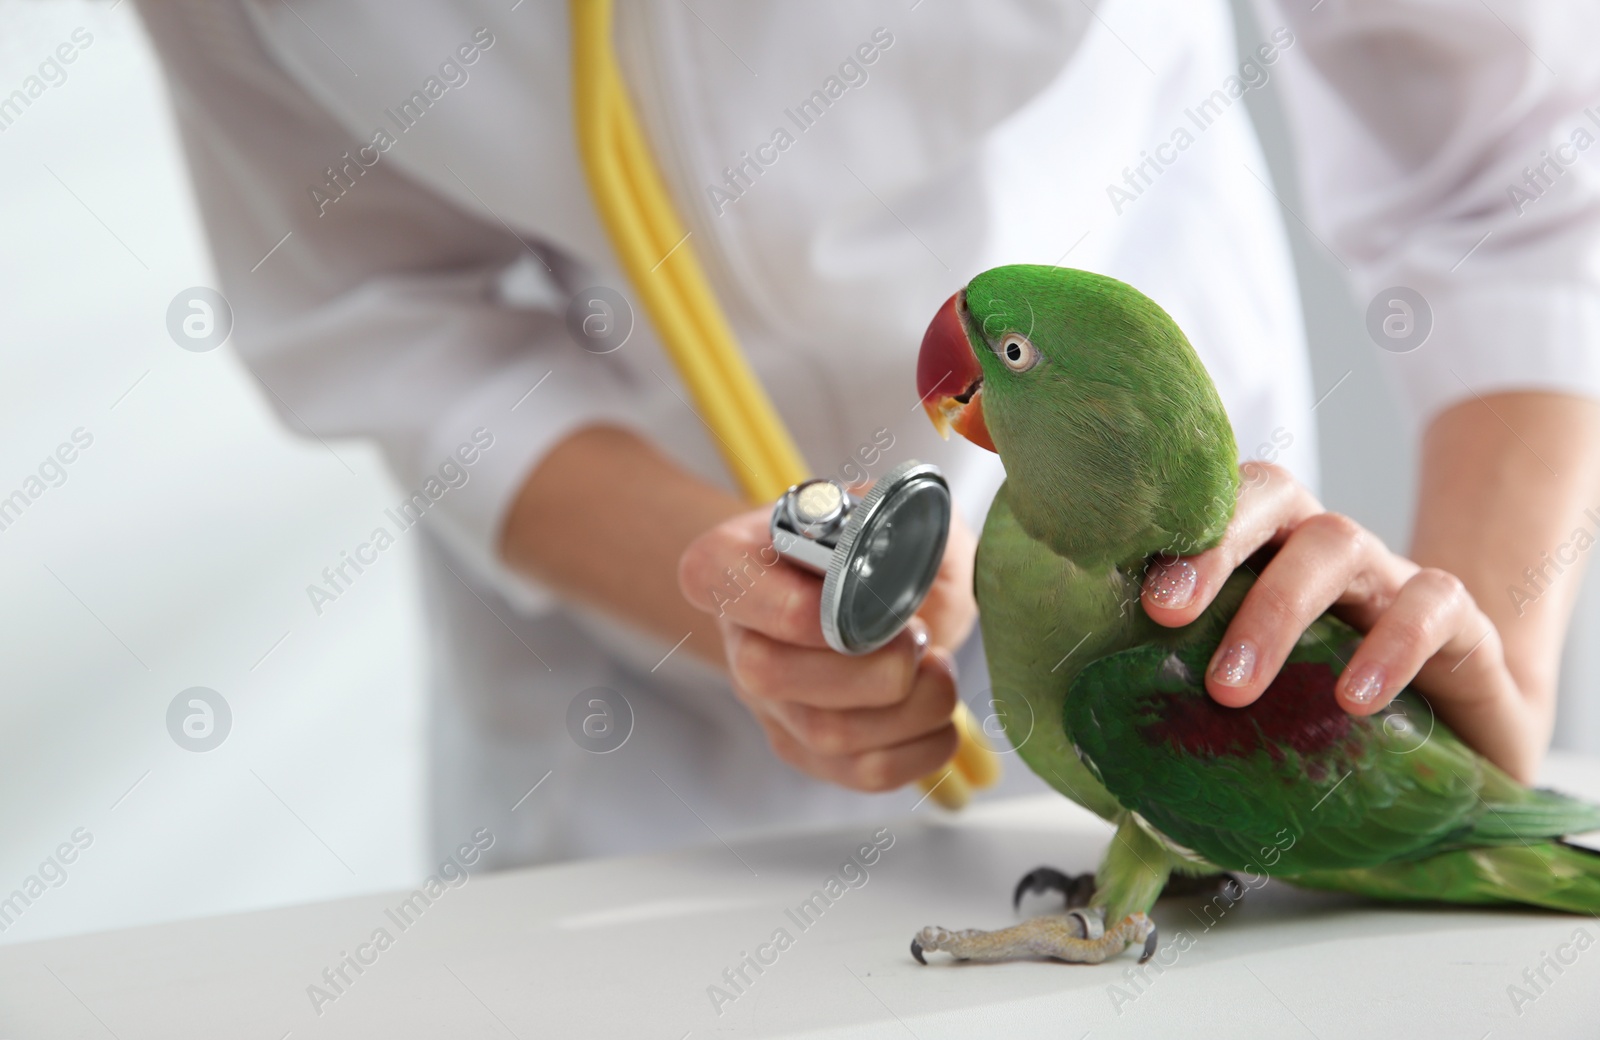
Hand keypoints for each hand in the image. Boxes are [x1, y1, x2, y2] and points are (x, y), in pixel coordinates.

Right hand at [678, 499, 977, 791]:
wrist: (869, 589)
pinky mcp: (808, 749)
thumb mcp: (891, 511)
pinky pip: (861, 772)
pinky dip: (920, 750)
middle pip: (769, 672)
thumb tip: (925, 568)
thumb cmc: (875, 544)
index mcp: (732, 561)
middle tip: (916, 636)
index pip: (715, 580)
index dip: (793, 604)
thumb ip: (907, 527)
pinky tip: (939, 716)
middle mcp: (737, 637)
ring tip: (938, 670)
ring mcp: (769, 703)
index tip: (860, 598)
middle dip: (869, 661)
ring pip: (825, 732)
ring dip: (910, 706)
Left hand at [1138, 461, 1533, 779]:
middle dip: (1213, 547)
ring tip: (1230, 688)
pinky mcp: (1464, 626)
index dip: (1171, 529)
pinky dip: (1390, 647)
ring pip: (1337, 545)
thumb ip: (1181, 732)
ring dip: (1276, 610)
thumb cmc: (1331, 726)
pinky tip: (1352, 700)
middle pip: (1273, 499)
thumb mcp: (1250, 720)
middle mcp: (1322, 553)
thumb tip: (1097, 779)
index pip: (1214, 503)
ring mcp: (1391, 581)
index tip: (1129, 588)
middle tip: (1165, 616)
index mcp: (1262, 558)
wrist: (1465, 754)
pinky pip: (1432, 606)